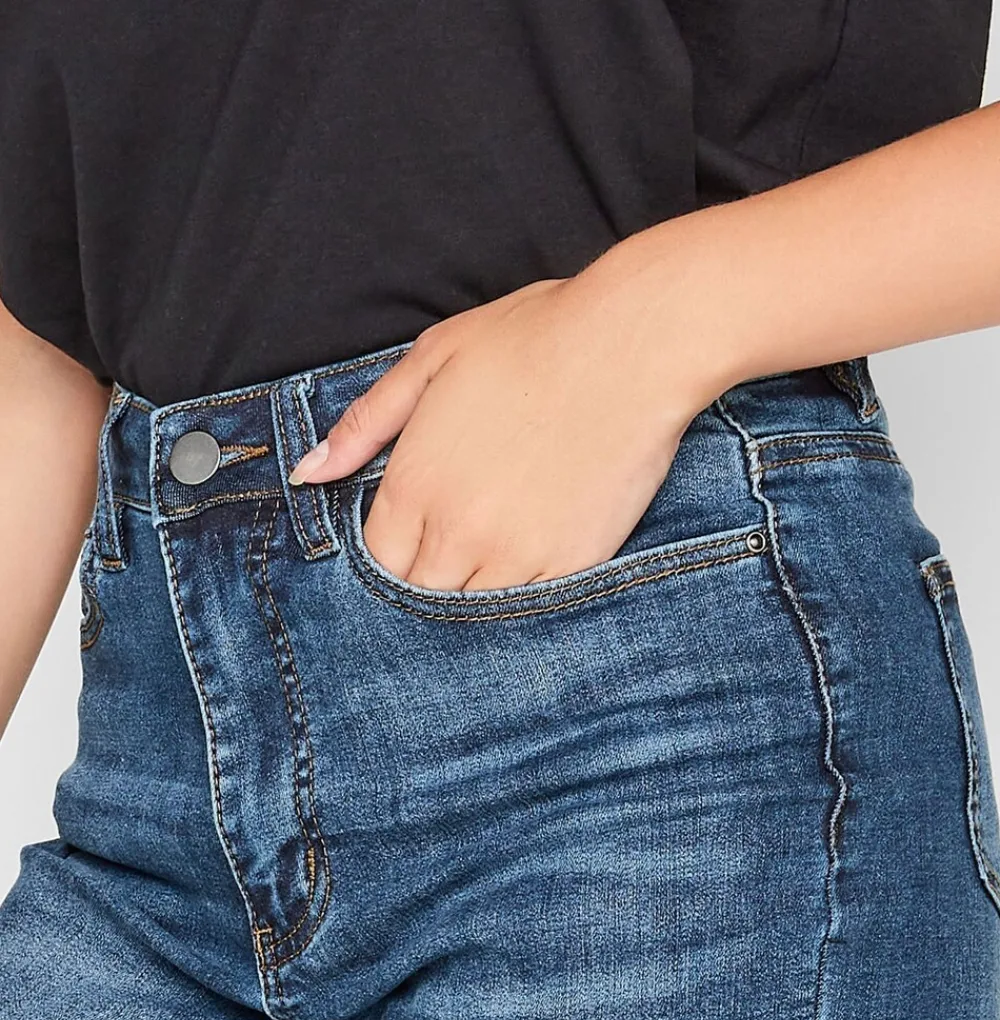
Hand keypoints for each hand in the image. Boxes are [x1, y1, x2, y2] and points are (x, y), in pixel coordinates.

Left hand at [288, 264, 721, 591]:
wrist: (634, 346)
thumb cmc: (531, 339)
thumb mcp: (431, 360)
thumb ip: (363, 425)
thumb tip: (307, 473)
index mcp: (415, 484)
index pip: (376, 562)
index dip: (387, 558)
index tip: (408, 543)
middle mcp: (458, 531)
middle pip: (418, 597)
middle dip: (426, 581)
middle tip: (449, 555)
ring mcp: (517, 554)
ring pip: (472, 612)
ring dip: (472, 593)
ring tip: (488, 561)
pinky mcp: (572, 565)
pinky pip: (530, 609)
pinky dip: (523, 597)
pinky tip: (530, 562)